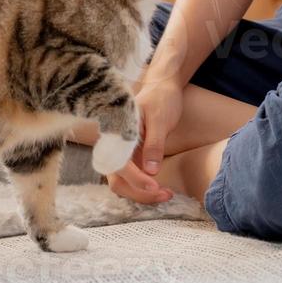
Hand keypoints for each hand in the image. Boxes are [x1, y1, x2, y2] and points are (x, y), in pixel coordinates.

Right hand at [104, 79, 182, 204]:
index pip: (120, 165)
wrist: (163, 88)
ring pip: (124, 184)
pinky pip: (133, 179)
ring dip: (142, 194)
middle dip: (139, 193)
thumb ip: (154, 144)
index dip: (135, 179)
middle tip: (166, 194)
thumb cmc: (160, 99)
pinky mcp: (132, 157)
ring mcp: (123, 153)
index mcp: (117, 134)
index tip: (155, 186)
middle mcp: (115, 146)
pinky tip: (160, 189)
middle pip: (118, 181)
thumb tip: (151, 172)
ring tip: (166, 194)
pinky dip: (144, 189)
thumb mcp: (160, 119)